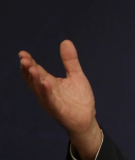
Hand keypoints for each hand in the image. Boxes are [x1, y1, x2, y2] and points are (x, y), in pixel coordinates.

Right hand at [19, 40, 101, 159]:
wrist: (88, 118)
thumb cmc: (79, 99)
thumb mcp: (76, 75)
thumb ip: (70, 60)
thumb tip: (65, 40)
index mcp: (50, 83)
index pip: (37, 71)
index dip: (29, 62)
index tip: (22, 53)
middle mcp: (47, 92)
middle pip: (34, 79)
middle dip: (28, 69)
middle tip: (23, 58)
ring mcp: (51, 101)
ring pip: (39, 89)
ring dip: (34, 79)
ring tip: (31, 67)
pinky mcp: (58, 110)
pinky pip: (50, 100)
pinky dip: (46, 92)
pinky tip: (45, 83)